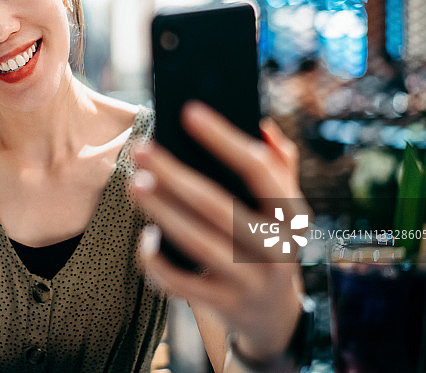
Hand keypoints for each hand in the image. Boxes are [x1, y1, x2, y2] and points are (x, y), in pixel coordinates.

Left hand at [131, 102, 310, 361]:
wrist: (273, 314)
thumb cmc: (269, 241)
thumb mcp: (284, 207)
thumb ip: (279, 163)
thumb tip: (261, 123)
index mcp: (291, 214)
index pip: (259, 168)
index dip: (223, 138)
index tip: (188, 111)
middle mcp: (275, 248)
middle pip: (217, 205)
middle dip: (174, 174)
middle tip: (141, 149)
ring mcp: (250, 281)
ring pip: (197, 242)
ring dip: (161, 211)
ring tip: (135, 184)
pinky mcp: (224, 305)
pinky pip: (180, 284)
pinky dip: (157, 262)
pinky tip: (144, 237)